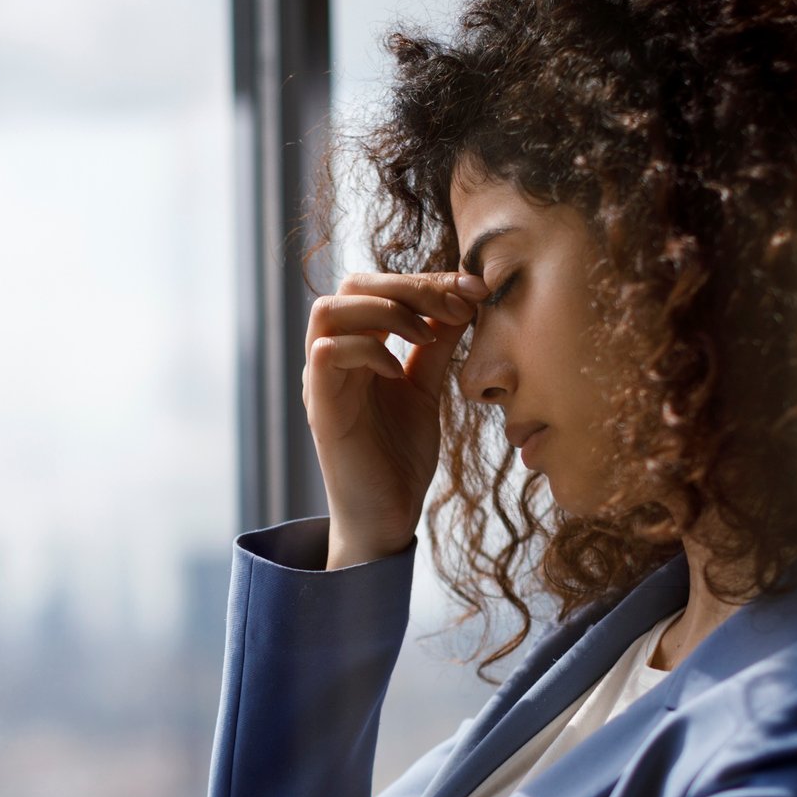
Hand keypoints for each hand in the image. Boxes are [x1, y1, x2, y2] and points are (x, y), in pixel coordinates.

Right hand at [304, 270, 489, 568]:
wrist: (387, 516)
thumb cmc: (400, 456)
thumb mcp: (427, 388)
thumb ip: (436, 346)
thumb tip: (463, 300)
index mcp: (358, 347)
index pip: (380, 286)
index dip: (428, 280)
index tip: (475, 291)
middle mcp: (334, 356)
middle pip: (353, 284)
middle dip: (410, 285)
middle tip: (457, 305)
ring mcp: (323, 380)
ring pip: (329, 308)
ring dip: (385, 310)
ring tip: (425, 335)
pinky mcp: (321, 407)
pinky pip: (328, 352)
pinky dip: (368, 349)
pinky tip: (399, 371)